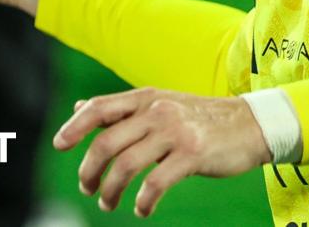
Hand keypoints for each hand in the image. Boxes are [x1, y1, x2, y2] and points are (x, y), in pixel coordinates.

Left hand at [55, 88, 271, 217]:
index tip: (58, 145)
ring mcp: (174, 132)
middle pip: (106, 142)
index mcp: (146, 98)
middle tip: (88, 188)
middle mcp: (157, 111)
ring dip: (110, 191)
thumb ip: (122, 110)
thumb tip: (80, 108)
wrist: (250, 124)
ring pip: (126, 165)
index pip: (100, 107)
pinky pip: (155, 183)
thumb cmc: (200, 118)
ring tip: (108, 204)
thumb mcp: (160, 104)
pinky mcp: (192, 154)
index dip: (74, 126)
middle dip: (89, 171)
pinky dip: (143, 202)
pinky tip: (143, 210)